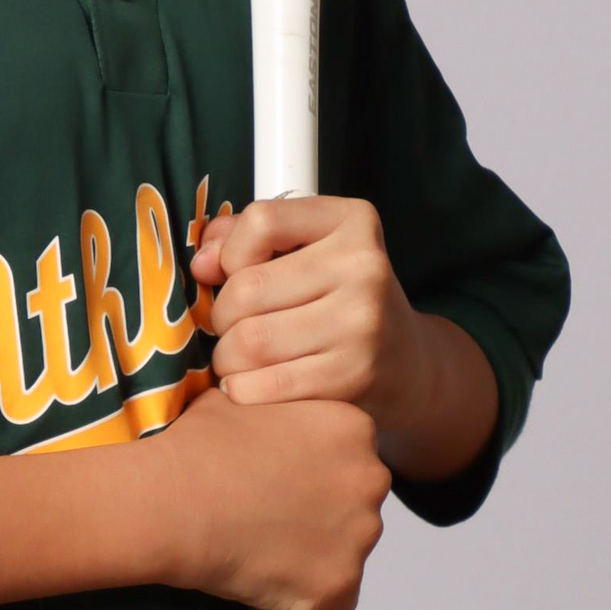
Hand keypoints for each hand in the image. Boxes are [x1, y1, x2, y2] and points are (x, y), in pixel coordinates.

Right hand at [153, 385, 389, 609]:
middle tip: (271, 517)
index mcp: (353, 428)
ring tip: (262, 549)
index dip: (310, 471)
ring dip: (314, 553)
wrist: (171, 504)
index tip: (277, 481)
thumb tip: (260, 414)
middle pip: (356, 502)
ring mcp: (360, 536)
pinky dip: (307, 594)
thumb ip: (272, 408)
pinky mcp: (340, 584)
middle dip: (323, 512)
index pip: (348, 455)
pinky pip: (335, 596)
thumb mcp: (239, 401)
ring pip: (347, 550)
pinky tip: (268, 579)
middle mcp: (370, 480)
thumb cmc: (197, 450)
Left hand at [191, 194, 432, 426]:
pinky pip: (267, 384)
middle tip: (230, 329)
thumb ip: (244, 238)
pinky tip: (246, 385)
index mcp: (352, 221)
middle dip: (221, 316)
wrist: (408, 364)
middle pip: (246, 288)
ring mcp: (363, 321)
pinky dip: (241, 389)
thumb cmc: (340, 299)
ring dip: (226, 357)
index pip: (261, 221)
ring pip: (250, 341)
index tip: (232, 273)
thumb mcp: (306, 250)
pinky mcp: (353, 374)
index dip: (229, 252)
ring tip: (235, 358)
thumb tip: (201, 263)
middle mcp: (364, 265)